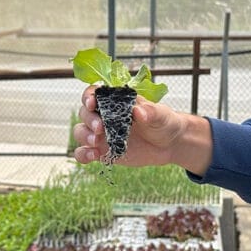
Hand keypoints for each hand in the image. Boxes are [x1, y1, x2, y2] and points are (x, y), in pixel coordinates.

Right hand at [71, 85, 210, 173]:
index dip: (89, 96)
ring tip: (96, 143)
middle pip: (85, 113)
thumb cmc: (164, 122)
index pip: (95, 93)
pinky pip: (84, 152)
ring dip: (84, 136)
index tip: (92, 103)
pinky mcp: (103, 151)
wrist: (169, 144)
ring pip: (81, 131)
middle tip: (100, 128)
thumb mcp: (161, 115)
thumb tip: (138, 112)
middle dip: (89, 119)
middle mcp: (105, 115)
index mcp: (116, 101)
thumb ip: (151, 112)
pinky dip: (83, 154)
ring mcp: (102, 134)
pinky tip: (92, 156)